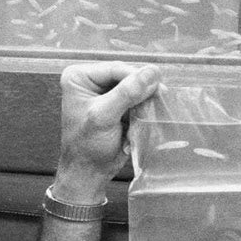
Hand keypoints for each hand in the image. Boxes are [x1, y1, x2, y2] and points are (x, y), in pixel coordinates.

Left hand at [53, 62, 160, 200]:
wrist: (89, 172)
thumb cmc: (87, 146)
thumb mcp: (104, 117)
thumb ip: (126, 94)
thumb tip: (152, 72)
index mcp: (80, 77)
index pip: (115, 69)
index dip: (138, 77)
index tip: (159, 88)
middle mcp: (91, 80)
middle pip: (127, 76)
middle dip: (143, 89)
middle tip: (160, 99)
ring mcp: (105, 92)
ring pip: (136, 87)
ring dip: (146, 99)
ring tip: (152, 111)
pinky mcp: (117, 104)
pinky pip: (138, 99)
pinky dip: (145, 108)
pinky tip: (148, 116)